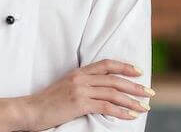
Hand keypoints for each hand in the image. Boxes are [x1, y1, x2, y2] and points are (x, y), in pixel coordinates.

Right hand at [21, 59, 152, 130]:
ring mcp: (81, 90)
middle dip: (135, 86)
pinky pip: (106, 106)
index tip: (139, 72)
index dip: (124, 66)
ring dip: (132, 100)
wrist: (30, 110)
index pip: (106, 64)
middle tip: (150, 92)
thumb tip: (101, 90)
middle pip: (114, 79)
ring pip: (113, 93)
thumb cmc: (48, 102)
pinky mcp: (79, 103)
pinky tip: (130, 115)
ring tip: (144, 107)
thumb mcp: (66, 87)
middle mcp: (81, 78)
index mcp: (79, 72)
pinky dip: (121, 111)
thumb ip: (83, 84)